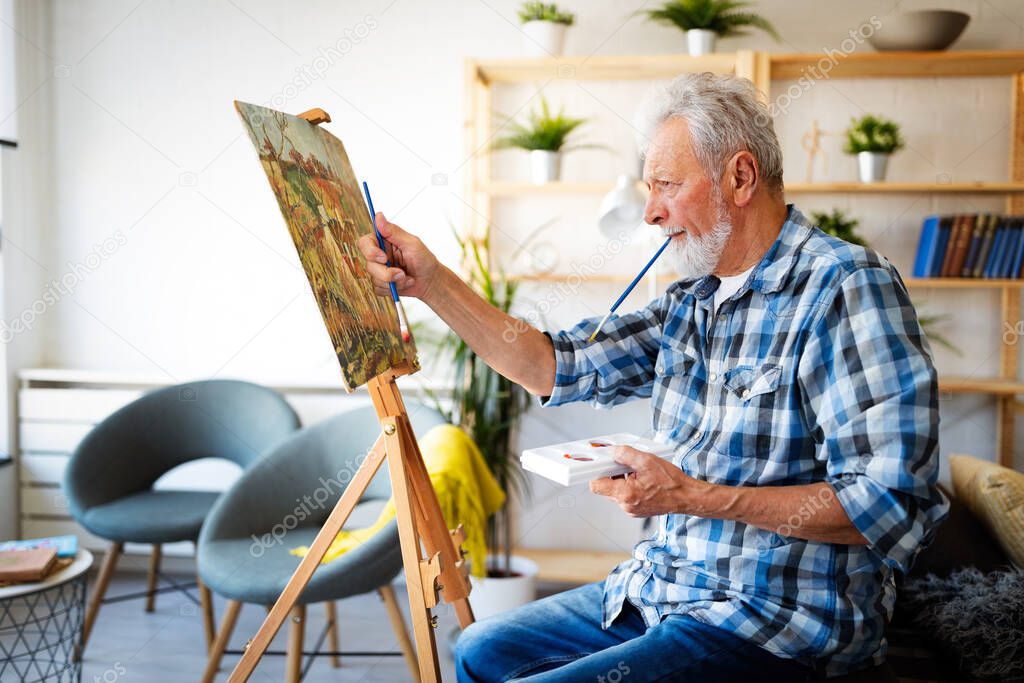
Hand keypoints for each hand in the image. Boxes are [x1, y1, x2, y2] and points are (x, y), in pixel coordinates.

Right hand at [357, 213, 441, 300]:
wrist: (430, 281)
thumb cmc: (424, 259)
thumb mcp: (411, 243)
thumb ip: (393, 231)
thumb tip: (378, 215)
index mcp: (384, 242)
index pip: (365, 243)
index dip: (370, 251)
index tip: (384, 258)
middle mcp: (379, 255)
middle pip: (368, 264)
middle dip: (386, 272)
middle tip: (401, 274)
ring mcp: (379, 270)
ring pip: (374, 278)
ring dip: (393, 281)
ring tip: (407, 278)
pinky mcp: (381, 284)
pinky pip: (379, 289)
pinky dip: (393, 289)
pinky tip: (404, 283)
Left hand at [589, 446, 708, 517]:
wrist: (687, 497)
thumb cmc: (672, 483)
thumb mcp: (647, 461)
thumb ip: (626, 454)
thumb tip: (613, 451)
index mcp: (625, 494)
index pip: (596, 485)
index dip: (596, 472)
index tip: (601, 463)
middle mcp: (626, 505)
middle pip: (605, 488)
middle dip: (611, 474)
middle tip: (623, 464)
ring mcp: (631, 509)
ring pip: (616, 492)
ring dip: (621, 480)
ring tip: (636, 471)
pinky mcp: (637, 510)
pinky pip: (626, 496)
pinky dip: (629, 486)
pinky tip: (641, 479)